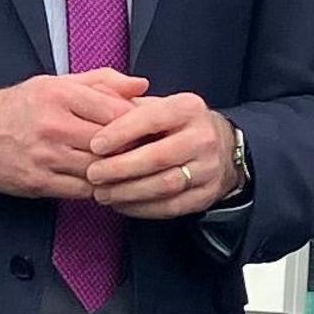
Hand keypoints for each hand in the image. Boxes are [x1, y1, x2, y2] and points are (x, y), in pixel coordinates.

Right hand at [0, 70, 147, 200]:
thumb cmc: (20, 106)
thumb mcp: (56, 83)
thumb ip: (102, 82)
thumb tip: (142, 85)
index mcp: (59, 95)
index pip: (116, 111)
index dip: (138, 123)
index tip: (147, 128)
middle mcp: (53, 125)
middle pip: (110, 143)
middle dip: (131, 149)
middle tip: (146, 152)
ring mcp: (45, 156)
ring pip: (99, 169)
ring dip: (115, 172)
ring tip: (127, 169)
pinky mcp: (38, 182)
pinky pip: (81, 190)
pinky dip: (97, 188)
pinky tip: (103, 183)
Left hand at [84, 93, 237, 219]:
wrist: (221, 147)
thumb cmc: (176, 125)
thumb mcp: (159, 104)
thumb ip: (128, 104)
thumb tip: (95, 107)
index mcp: (189, 108)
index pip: (152, 119)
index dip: (121, 133)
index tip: (95, 145)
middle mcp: (203, 138)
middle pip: (158, 157)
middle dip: (120, 168)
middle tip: (93, 174)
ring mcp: (208, 169)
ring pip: (164, 186)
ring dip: (127, 192)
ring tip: (102, 193)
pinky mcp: (207, 195)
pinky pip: (171, 207)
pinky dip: (141, 209)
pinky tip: (121, 204)